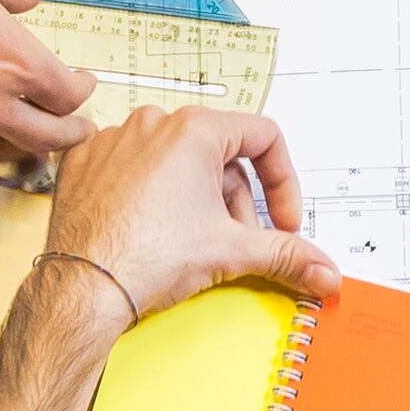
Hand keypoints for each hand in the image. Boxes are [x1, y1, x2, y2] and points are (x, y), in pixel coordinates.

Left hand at [41, 104, 336, 318]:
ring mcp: (113, 140)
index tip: (281, 220)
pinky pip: (130, 168)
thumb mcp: (232, 252)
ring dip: (195, 198)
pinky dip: (148, 195)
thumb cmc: (147, 257)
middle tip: (238, 242)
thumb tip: (326, 272)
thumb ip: (288, 255)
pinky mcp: (83, 162)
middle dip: (236, 201)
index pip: (264, 138)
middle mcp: (152, 123)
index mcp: (194, 129)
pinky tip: (149, 228)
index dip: (283, 183)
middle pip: (219, 155)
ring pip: (174, 161)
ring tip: (192, 241)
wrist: (82, 288)